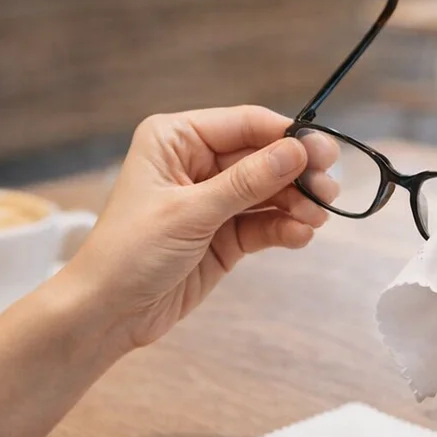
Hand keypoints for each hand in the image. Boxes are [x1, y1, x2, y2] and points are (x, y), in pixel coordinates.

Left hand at [63, 106, 337, 350]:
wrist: (108, 312)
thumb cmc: (130, 252)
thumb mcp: (190, 212)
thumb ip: (247, 182)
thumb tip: (297, 152)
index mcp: (175, 139)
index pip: (243, 124)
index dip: (285, 136)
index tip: (322, 152)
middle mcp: (194, 164)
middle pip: (261, 158)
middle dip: (296, 174)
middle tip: (329, 188)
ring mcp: (211, 201)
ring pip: (267, 192)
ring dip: (295, 204)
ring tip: (317, 218)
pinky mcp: (222, 237)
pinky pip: (262, 223)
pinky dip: (283, 228)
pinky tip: (300, 235)